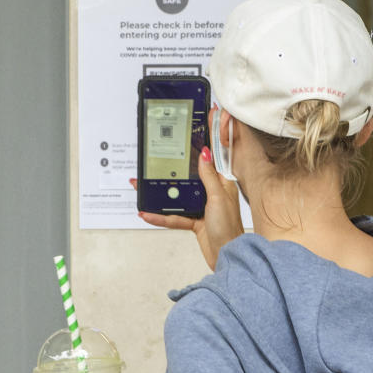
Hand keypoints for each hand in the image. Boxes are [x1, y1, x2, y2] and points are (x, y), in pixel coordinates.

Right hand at [131, 111, 243, 269]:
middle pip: (190, 172)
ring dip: (160, 191)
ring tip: (142, 183)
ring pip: (178, 193)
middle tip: (161, 148)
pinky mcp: (194, 221)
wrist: (228, 257)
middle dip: (175, 162)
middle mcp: (212, 191)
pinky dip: (160, 216)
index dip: (212, 135)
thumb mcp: (218, 198)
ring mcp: (202, 206)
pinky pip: (174, 216)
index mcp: (223, 182)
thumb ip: (209, 176)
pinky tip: (147, 212)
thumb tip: (204, 153)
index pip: (216, 153)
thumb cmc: (229, 229)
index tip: (209, 115)